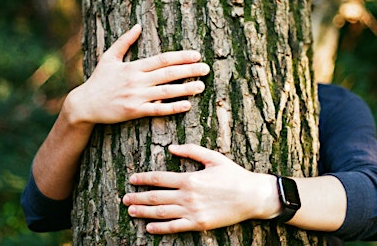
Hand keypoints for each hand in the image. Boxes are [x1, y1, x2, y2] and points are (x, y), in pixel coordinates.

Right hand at [64, 24, 209, 124]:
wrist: (84, 104)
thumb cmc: (98, 80)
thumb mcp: (108, 57)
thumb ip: (124, 41)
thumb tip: (137, 26)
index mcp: (133, 67)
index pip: (162, 59)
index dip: (180, 57)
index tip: (196, 55)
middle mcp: (136, 81)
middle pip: (168, 73)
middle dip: (189, 70)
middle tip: (206, 68)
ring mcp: (136, 96)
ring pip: (166, 91)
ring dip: (185, 88)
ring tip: (201, 86)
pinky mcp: (134, 111)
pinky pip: (158, 109)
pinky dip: (173, 107)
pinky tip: (187, 105)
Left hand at [122, 144, 279, 233]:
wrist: (252, 196)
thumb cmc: (233, 175)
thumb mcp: (213, 157)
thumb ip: (191, 151)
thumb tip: (170, 147)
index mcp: (190, 178)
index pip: (159, 178)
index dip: (143, 179)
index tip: (132, 179)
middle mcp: (188, 196)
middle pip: (156, 197)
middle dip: (138, 197)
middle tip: (125, 198)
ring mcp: (192, 211)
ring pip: (161, 212)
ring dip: (144, 212)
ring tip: (131, 211)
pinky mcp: (198, 224)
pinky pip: (175, 227)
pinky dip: (160, 228)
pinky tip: (149, 228)